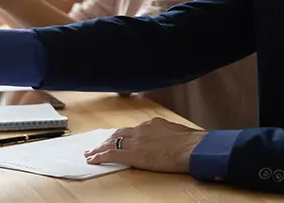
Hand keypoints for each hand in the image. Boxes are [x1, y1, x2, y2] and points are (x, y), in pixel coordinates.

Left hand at [85, 118, 206, 172]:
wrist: (193, 148)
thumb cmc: (193, 142)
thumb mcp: (180, 132)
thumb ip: (170, 134)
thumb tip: (172, 138)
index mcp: (153, 124)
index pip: (132, 130)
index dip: (122, 136)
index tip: (117, 139)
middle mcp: (141, 130)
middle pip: (118, 134)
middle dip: (107, 140)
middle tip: (97, 145)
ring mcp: (136, 141)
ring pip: (111, 143)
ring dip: (99, 148)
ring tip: (90, 153)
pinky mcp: (133, 154)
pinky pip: (112, 154)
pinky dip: (100, 156)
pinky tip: (93, 160)